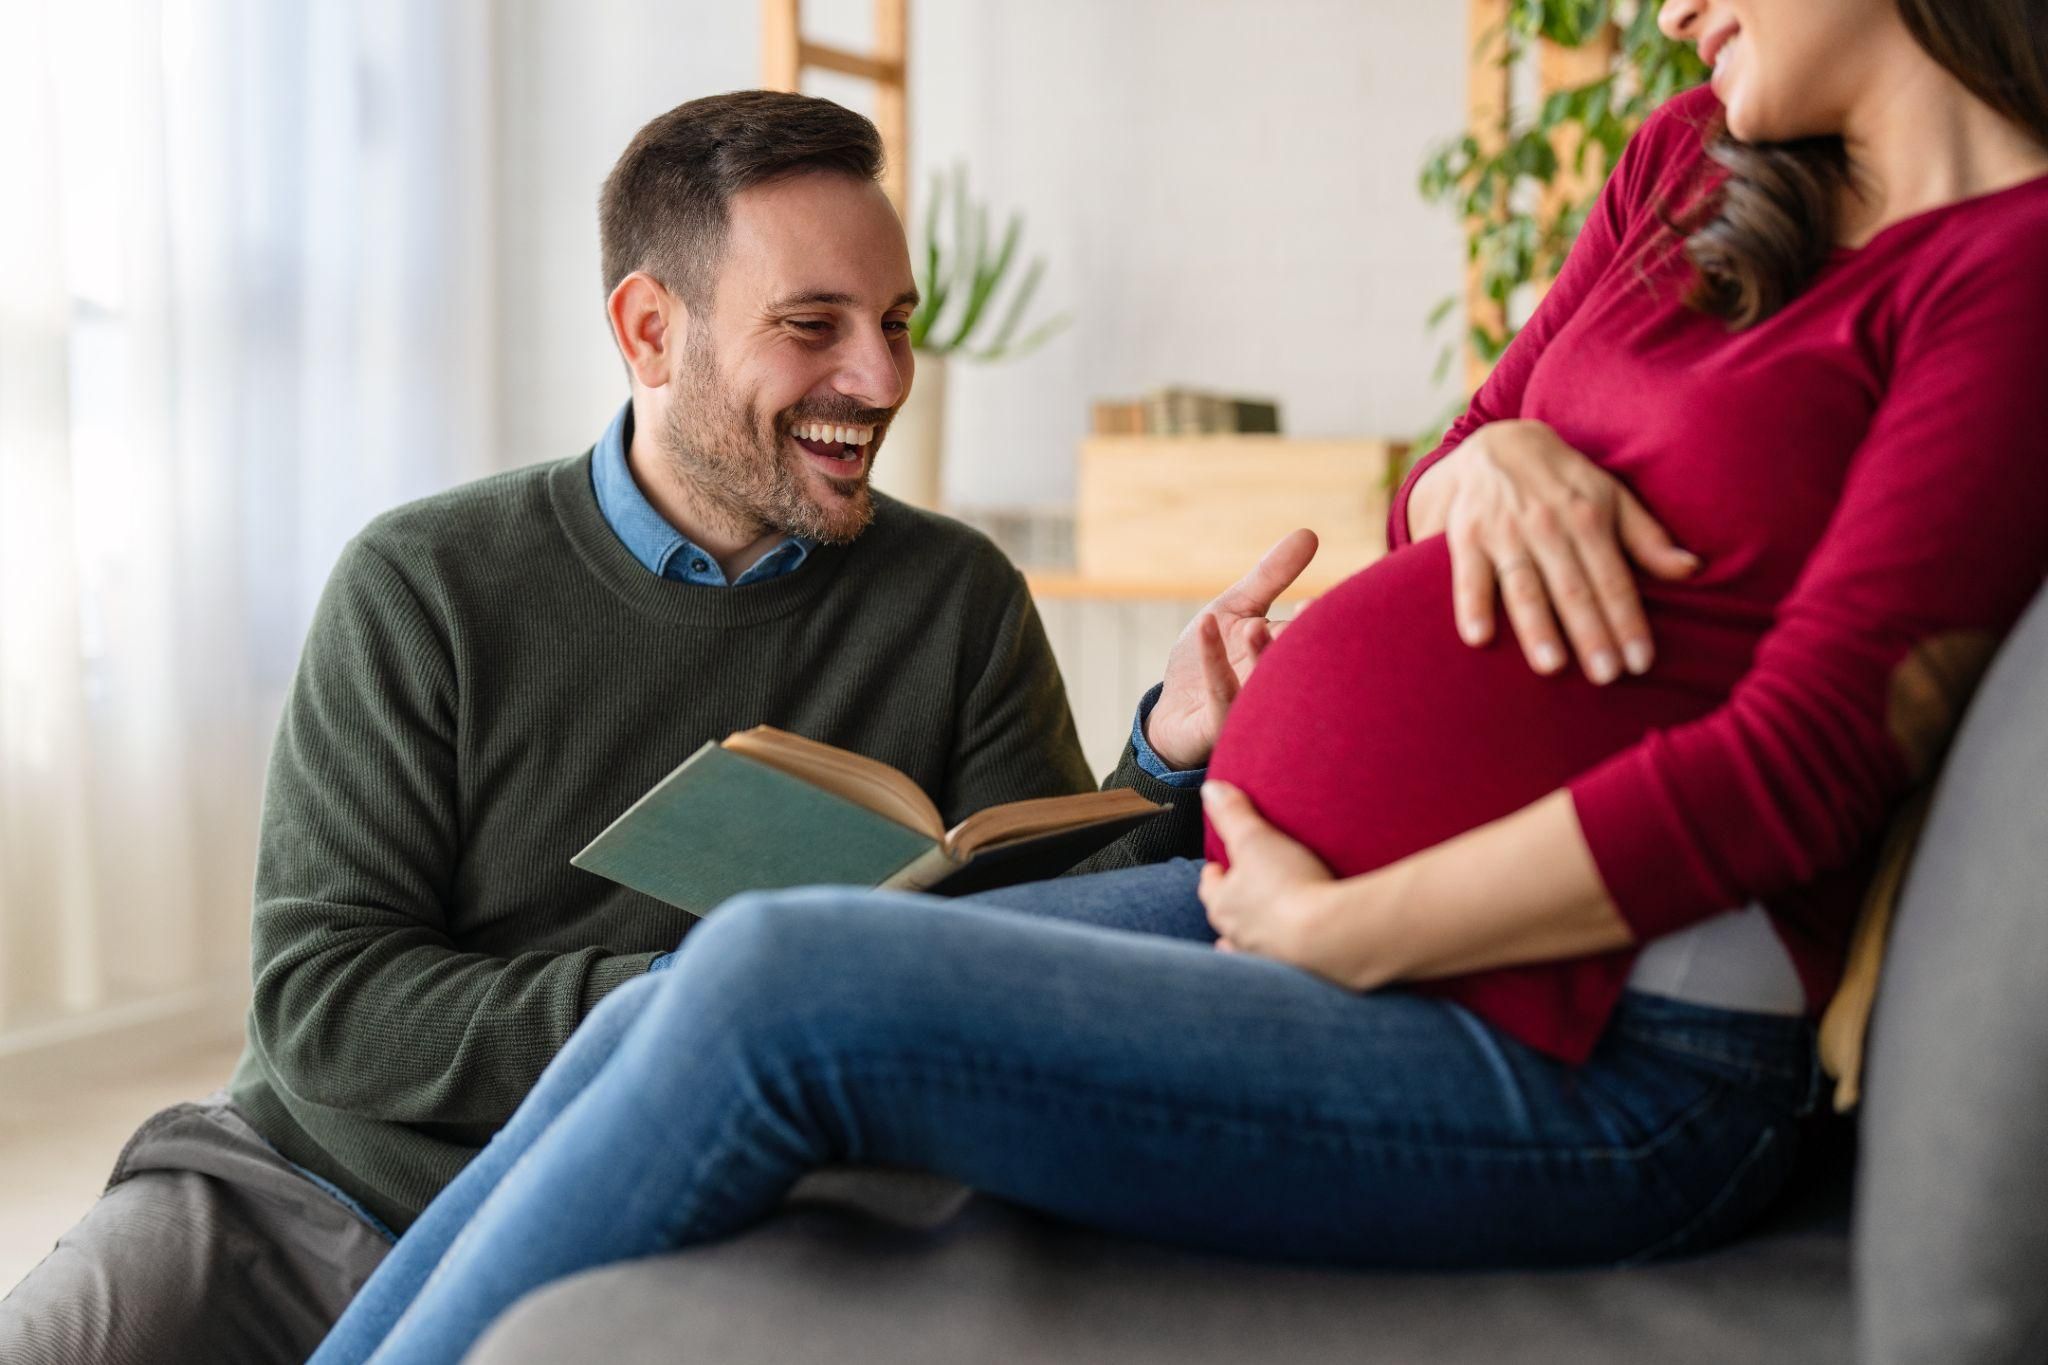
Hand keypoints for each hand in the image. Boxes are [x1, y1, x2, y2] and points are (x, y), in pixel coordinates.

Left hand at [1143, 529, 1317, 769]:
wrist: (1175, 713)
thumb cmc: (1210, 659)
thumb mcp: (1238, 608)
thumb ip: (1272, 576)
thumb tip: (1310, 533)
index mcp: (1287, 655)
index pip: (1311, 634)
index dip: (1316, 618)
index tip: (1317, 600)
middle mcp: (1278, 685)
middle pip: (1298, 663)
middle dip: (1302, 640)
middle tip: (1307, 612)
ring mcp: (1251, 707)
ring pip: (1266, 685)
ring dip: (1262, 656)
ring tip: (1256, 626)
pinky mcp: (1220, 724)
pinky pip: (1222, 694)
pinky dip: (1214, 659)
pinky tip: (1207, 622)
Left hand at [1197, 782, 1373, 986]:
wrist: (1331, 937)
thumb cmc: (1288, 885)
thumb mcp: (1255, 838)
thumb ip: (1232, 814)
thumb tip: (1210, 790)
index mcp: (1223, 905)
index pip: (1209, 888)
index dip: (1215, 875)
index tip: (1220, 866)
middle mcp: (1237, 937)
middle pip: (1227, 919)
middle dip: (1234, 905)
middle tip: (1246, 892)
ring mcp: (1264, 960)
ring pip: (1249, 948)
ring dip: (1254, 937)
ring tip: (1267, 927)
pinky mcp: (1294, 975)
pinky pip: (1281, 965)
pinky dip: (1283, 956)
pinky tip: (1293, 954)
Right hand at [1407, 420, 1698, 683]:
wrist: (1498, 442)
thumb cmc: (1563, 482)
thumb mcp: (1611, 497)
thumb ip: (1647, 538)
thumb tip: (1693, 570)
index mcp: (1589, 517)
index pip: (1614, 579)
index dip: (1628, 621)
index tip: (1641, 663)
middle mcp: (1548, 525)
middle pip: (1573, 588)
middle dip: (1591, 633)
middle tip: (1607, 676)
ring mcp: (1504, 531)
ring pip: (1524, 586)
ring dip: (1537, 627)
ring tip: (1552, 667)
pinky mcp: (1466, 535)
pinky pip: (1468, 576)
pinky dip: (1472, 605)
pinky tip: (1479, 638)